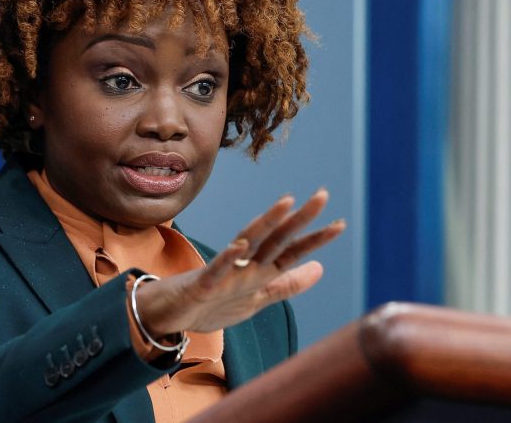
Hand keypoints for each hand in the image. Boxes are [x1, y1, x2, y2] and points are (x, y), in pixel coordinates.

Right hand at [136, 190, 344, 334]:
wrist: (170, 315)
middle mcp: (244, 265)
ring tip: (286, 204)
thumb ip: (287, 284)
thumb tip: (321, 268)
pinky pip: (216, 269)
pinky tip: (240, 246)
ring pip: (248, 243)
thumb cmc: (212, 304)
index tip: (340, 224)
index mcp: (259, 271)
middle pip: (276, 239)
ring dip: (266, 223)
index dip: (315, 240)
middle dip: (299, 220)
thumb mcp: (257, 298)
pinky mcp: (203, 284)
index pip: (291, 251)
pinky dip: (227, 258)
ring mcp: (224, 272)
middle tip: (323, 195)